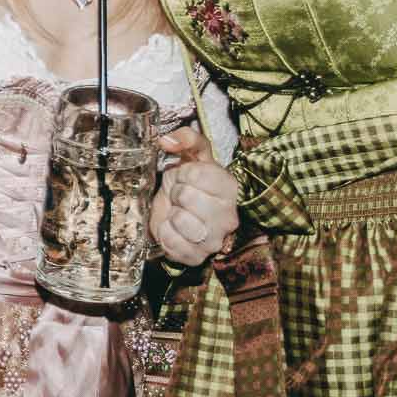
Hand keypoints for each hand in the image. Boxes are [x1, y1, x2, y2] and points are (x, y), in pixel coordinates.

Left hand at [150, 128, 239, 266]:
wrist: (182, 214)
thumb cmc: (192, 184)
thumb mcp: (193, 156)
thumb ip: (186, 139)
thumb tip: (167, 140)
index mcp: (231, 189)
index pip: (197, 174)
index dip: (184, 173)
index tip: (187, 178)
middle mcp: (228, 217)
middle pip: (187, 196)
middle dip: (176, 192)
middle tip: (181, 196)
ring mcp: (214, 240)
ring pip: (180, 220)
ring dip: (171, 213)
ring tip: (179, 212)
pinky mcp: (197, 257)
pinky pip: (171, 242)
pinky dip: (165, 233)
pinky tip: (173, 228)